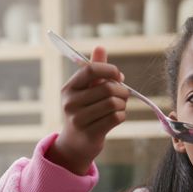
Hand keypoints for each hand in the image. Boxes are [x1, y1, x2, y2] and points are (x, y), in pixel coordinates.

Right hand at [46, 46, 129, 174]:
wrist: (76, 144)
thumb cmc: (85, 111)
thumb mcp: (86, 90)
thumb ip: (94, 70)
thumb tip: (100, 47)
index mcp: (69, 88)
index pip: (90, 70)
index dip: (109, 70)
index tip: (118, 75)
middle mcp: (70, 102)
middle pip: (107, 88)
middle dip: (122, 90)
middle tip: (124, 95)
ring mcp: (78, 119)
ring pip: (113, 103)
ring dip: (123, 104)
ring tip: (120, 106)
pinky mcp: (90, 133)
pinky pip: (115, 118)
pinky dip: (121, 115)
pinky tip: (117, 117)